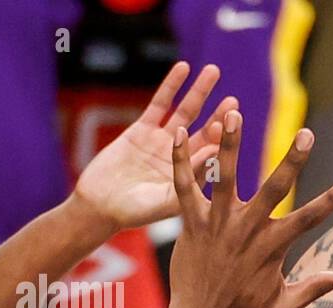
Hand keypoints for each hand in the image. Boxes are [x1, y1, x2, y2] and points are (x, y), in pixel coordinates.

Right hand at [73, 62, 232, 231]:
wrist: (99, 206)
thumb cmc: (133, 213)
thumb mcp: (165, 200)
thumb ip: (190, 178)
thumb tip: (215, 154)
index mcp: (192, 177)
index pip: (212, 155)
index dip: (222, 139)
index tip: (232, 124)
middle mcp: (181, 158)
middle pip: (205, 131)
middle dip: (219, 114)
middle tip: (233, 100)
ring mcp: (162, 142)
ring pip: (185, 112)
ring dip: (199, 92)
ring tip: (213, 71)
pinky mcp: (141, 130)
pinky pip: (159, 103)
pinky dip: (171, 86)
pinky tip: (183, 68)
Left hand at [165, 110, 332, 307]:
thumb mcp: (287, 305)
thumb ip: (317, 286)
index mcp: (273, 247)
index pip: (311, 218)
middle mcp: (247, 230)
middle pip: (275, 189)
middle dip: (293, 160)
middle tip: (307, 132)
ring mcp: (217, 224)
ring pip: (225, 176)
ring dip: (230, 144)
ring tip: (233, 113)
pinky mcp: (190, 223)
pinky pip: (184, 187)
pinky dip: (180, 160)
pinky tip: (177, 132)